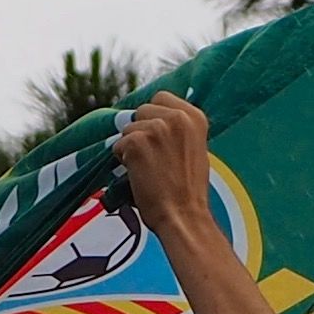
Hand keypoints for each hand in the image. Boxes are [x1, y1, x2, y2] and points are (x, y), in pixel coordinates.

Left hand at [116, 93, 212, 233]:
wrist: (184, 216)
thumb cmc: (188, 191)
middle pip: (141, 110)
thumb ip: (177, 130)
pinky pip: (118, 145)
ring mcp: (156, 128)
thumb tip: (152, 120)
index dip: (154, 116)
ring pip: (128, 128)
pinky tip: (139, 175)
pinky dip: (123, 160)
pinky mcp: (137, 142)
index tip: (156, 135)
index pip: (161, 97)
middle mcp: (177, 117)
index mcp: (194, 116)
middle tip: (153, 157)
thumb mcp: (194, 148)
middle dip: (141, 131)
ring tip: (149, 169)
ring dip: (132, 147)